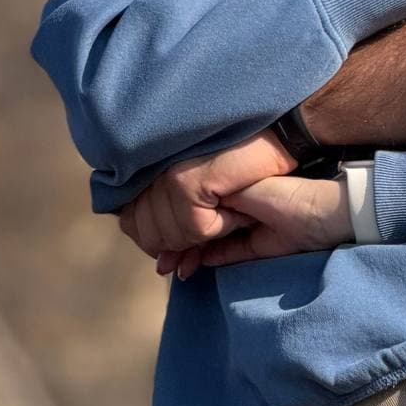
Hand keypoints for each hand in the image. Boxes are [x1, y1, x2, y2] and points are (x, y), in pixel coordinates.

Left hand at [116, 132, 293, 269]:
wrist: (276, 137)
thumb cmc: (243, 169)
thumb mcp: (206, 204)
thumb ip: (180, 232)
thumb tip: (162, 269)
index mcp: (149, 171)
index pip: (129, 222)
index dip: (153, 242)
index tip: (174, 248)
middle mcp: (151, 172)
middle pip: (146, 234)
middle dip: (175, 247)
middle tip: (203, 235)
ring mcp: (166, 176)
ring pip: (171, 236)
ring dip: (200, 237)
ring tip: (222, 215)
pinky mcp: (186, 182)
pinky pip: (195, 229)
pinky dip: (217, 227)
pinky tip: (231, 207)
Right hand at [171, 173, 352, 276]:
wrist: (318, 216)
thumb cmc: (280, 193)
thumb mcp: (240, 189)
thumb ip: (210, 196)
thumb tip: (177, 208)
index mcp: (230, 186)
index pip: (192, 204)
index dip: (173, 219)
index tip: (156, 232)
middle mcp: (234, 205)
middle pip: (196, 226)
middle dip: (175, 241)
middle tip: (160, 259)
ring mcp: (243, 226)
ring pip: (206, 243)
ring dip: (187, 254)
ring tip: (172, 268)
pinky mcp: (254, 247)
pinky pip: (224, 254)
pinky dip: (206, 259)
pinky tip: (189, 265)